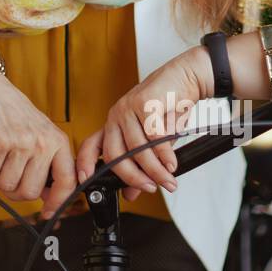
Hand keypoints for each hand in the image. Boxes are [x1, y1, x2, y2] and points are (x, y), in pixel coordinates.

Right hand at [0, 71, 77, 218]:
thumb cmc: (12, 112)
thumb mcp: (40, 132)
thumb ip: (47, 162)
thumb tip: (48, 195)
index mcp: (57, 140)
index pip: (67, 181)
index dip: (58, 203)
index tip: (48, 212)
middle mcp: (42, 142)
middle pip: (31, 191)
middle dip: (15, 191)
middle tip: (7, 179)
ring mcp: (21, 143)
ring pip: (8, 185)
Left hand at [75, 48, 211, 201]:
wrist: (186, 77)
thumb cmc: (168, 107)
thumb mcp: (153, 140)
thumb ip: (141, 164)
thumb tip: (131, 193)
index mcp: (113, 125)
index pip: (91, 146)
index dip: (85, 164)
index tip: (85, 180)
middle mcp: (116, 116)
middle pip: (115, 155)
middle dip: (133, 177)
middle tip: (150, 188)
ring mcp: (128, 108)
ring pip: (137, 149)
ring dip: (155, 169)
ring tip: (168, 179)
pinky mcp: (145, 103)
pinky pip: (153, 137)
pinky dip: (165, 154)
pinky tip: (172, 163)